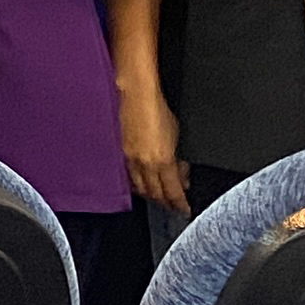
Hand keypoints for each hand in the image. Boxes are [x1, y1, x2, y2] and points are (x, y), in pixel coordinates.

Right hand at [115, 67, 189, 212]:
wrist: (135, 94)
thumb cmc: (158, 109)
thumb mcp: (178, 136)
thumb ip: (179, 161)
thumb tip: (181, 175)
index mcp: (161, 161)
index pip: (172, 192)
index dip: (179, 204)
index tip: (184, 209)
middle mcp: (143, 164)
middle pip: (154, 194)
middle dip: (164, 202)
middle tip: (172, 206)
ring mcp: (128, 159)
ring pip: (139, 188)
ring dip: (150, 194)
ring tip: (158, 196)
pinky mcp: (119, 152)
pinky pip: (128, 176)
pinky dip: (137, 183)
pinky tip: (141, 182)